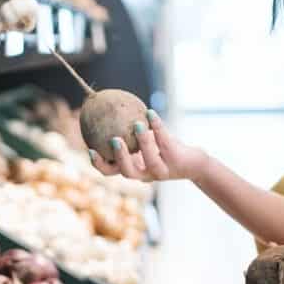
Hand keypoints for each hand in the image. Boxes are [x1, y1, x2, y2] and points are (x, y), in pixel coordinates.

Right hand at [89, 110, 207, 182]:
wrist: (193, 163)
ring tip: (137, 124)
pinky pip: (165, 142)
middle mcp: (146, 174)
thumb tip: (107, 108)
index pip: (111, 172)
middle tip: (115, 140)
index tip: (90, 150)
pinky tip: (151, 113)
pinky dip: (158, 127)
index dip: (99, 164)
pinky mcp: (176, 161)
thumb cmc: (163, 150)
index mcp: (133, 169)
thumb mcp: (144, 143)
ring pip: (150, 161)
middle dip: (120, 158)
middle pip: (128, 172)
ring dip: (143, 142)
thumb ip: (128, 133)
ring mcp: (162, 170)